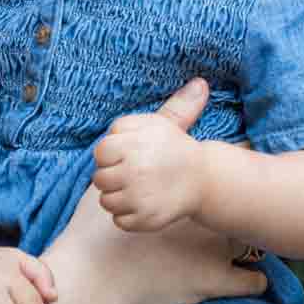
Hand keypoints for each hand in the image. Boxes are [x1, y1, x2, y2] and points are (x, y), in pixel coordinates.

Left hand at [92, 97, 213, 231]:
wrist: (203, 181)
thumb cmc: (175, 149)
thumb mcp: (164, 124)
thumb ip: (155, 106)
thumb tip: (200, 82)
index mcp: (133, 145)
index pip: (100, 153)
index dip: (112, 155)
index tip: (126, 156)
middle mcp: (134, 171)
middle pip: (99, 179)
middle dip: (114, 177)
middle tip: (135, 173)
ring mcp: (138, 198)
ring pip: (106, 202)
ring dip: (119, 198)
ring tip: (140, 188)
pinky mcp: (144, 220)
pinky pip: (118, 221)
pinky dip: (129, 216)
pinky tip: (145, 204)